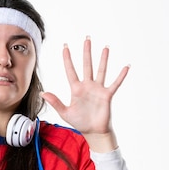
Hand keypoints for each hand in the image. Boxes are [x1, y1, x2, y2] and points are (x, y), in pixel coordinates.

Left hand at [41, 36, 128, 151]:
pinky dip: (120, 76)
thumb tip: (43, 93)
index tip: (65, 46)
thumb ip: (55, 102)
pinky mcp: (107, 95)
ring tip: (105, 47)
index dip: (67, 59)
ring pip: (101, 71)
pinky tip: (126, 67)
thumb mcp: (65, 112)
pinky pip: (115, 84)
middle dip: (86, 52)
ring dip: (103, 59)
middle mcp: (87, 86)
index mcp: (76, 89)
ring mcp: (98, 89)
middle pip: (86, 65)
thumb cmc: (79, 122)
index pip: (70, 70)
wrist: (93, 131)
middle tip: (87, 38)